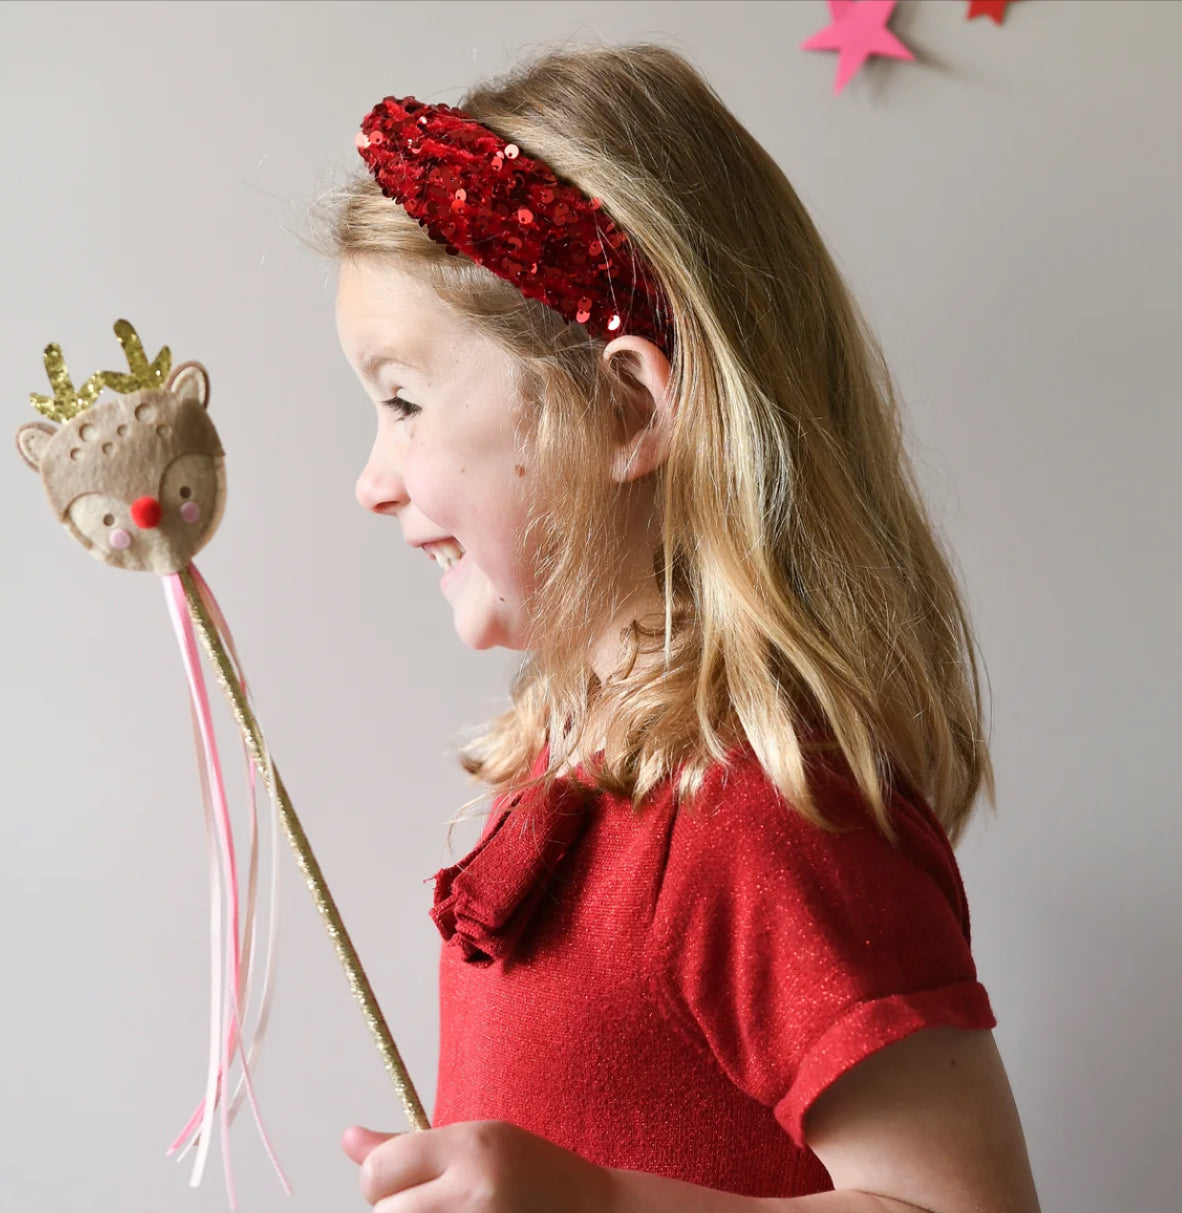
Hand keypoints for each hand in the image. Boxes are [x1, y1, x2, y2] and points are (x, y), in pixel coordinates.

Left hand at [342, 1119, 617, 1212]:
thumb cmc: (529, 1176)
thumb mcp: (476, 1142)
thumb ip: (408, 1146)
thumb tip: (347, 1138)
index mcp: (472, 1148)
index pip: (380, 1170)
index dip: (384, 1178)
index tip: (406, 1180)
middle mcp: (474, 1194)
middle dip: (399, 1210)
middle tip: (435, 1204)